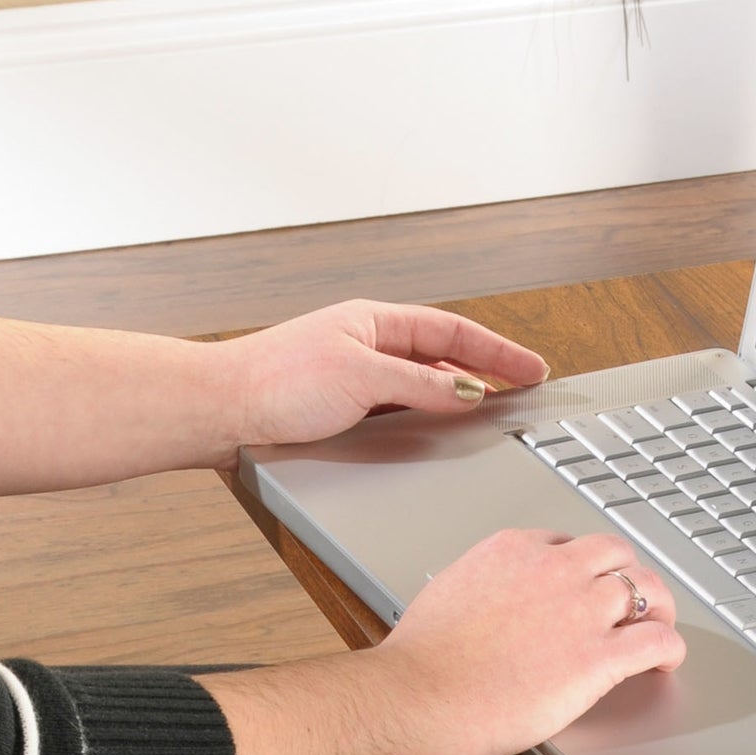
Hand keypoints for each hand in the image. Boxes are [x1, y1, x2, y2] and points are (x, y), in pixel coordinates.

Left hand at [219, 299, 549, 450]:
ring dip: (456, 396)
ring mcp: (355, 376)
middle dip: (485, 371)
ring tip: (489, 414)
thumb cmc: (277, 382)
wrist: (222, 412)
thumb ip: (421, 386)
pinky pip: (399, 407)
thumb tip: (468, 392)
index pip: (453, 331)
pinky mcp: (340, 406)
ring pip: (421, 384)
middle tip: (523, 391)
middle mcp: (367, 344)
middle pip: (442, 356)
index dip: (498, 350)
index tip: (533, 369)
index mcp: (374, 322)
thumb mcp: (363, 378)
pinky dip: (426, 416)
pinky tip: (435, 432)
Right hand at [377, 529, 685, 754]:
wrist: (421, 695)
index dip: (583, 568)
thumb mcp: (448, 596)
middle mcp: (555, 569)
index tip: (584, 586)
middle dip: (627, 576)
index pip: (567, 544)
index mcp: (514, 550)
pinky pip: (657, 641)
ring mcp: (582, 610)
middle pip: (615, 555)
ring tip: (659, 625)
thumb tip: (486, 606)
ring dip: (658, 607)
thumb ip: (481, 591)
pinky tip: (665, 661)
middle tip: (632, 600)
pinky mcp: (600, 656)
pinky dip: (669, 649)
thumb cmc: (422, 661)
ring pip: (645, 589)